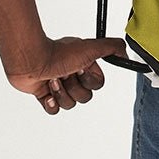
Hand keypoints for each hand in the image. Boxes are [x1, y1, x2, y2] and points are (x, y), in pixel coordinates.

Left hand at [3, 35, 129, 114]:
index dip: (89, 80)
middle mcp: (73, 75)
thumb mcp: (91, 47)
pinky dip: (51, 104)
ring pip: (70, 104)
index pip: (97, 85)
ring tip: (52, 80)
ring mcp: (59, 86)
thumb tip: (126, 54)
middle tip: (65, 75)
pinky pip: (54, 111)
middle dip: (74, 88)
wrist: (32, 61)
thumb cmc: (58, 54)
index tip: (80, 69)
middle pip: (85, 97)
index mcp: (84, 65)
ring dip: (61, 93)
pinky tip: (47, 92)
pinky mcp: (45, 95)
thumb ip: (112, 47)